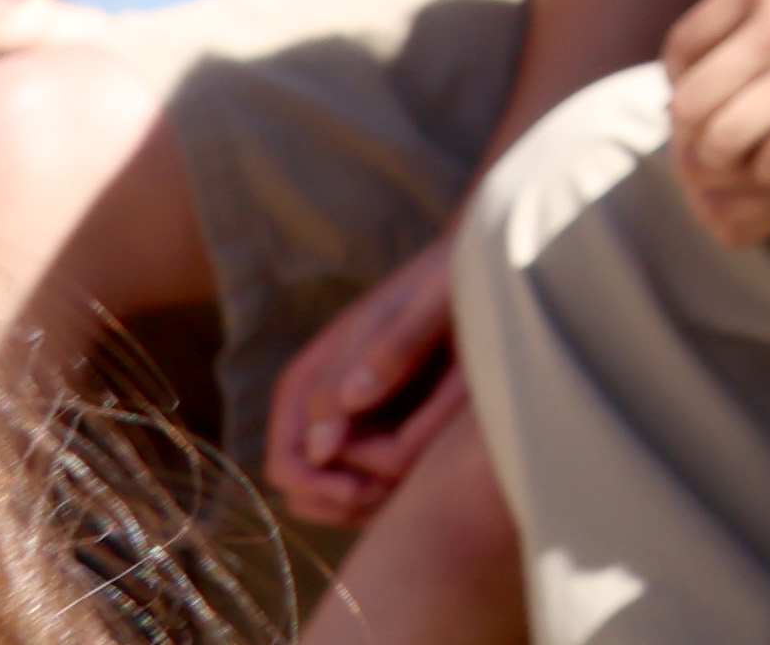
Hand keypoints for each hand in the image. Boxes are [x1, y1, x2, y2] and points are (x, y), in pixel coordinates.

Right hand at [260, 233, 471, 528]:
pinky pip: (375, 483)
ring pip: (342, 496)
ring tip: (419, 483)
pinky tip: (428, 478)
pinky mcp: (385, 433)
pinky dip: (394, 492)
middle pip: (309, 491)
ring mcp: (353, 424)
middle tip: (396, 494)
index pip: (288, 462)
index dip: (319, 487)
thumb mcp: (427, 304)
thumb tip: (342, 413)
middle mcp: (323, 408)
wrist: (481, 268)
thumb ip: (390, 351)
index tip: (363, 490)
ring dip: (374, 501)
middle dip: (347, 501)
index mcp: (312, 379)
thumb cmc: (450, 278)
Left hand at [660, 0, 769, 246]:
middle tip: (720, 133)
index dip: (679, 79)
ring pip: (724, 139)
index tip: (704, 89)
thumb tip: (688, 72)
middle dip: (695, 131)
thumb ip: (744, 8)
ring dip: (732, 159)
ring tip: (754, 154)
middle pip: (691, 103)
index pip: (680, 47)